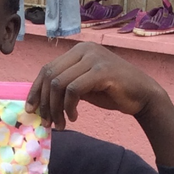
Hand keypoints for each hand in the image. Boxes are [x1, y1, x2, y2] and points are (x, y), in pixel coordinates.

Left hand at [25, 42, 163, 129]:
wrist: (143, 96)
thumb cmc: (111, 92)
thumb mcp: (81, 86)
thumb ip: (62, 87)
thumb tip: (36, 102)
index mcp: (77, 51)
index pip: (46, 69)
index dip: (35, 90)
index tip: (30, 110)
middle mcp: (84, 50)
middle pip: (50, 76)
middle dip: (44, 102)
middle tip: (46, 122)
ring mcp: (94, 58)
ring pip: (59, 84)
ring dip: (55, 108)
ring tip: (60, 124)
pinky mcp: (102, 70)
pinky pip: (73, 89)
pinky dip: (69, 106)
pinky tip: (74, 117)